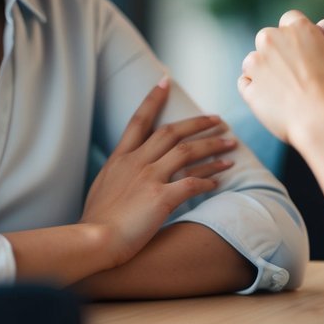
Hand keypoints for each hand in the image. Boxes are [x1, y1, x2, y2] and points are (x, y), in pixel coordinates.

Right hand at [80, 77, 237, 267]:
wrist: (92, 241)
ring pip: (187, 152)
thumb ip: (119, 173)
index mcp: (120, 158)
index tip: (166, 82)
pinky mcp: (161, 199)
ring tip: (231, 145)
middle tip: (219, 119)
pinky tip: (219, 182)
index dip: (153, 99)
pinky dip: (208, 180)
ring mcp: (149, 178)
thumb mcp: (102, 186)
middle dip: (198, 123)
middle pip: (172, 132)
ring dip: (212, 148)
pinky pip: (192, 183)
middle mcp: (136, 163)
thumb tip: (128, 168)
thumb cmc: (96, 220)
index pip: (139, 121)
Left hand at [238, 10, 323, 145]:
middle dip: (280, 52)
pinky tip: (274, 101)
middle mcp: (272, 40)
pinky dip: (256, 90)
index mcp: (299, 28)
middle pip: (270, 39)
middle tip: (298, 74)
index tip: (308, 52)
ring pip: (254, 61)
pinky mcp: (249, 89)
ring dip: (266, 71)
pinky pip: (246, 84)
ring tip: (286, 90)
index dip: (299, 36)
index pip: (292, 20)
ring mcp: (257, 64)